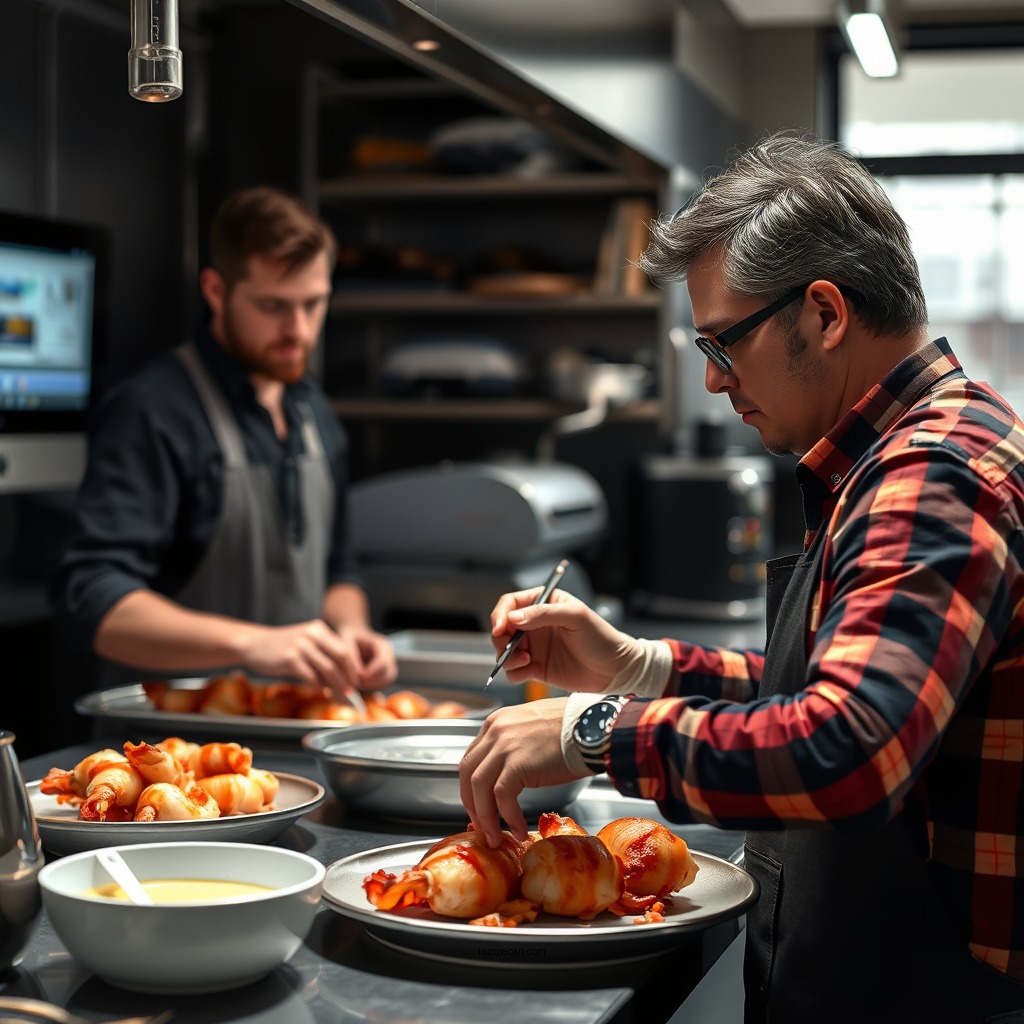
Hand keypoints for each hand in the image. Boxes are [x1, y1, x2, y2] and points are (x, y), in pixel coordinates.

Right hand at [238, 618, 368, 695]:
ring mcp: (302, 646)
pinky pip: (311, 676)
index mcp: (319, 629)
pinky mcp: (291, 659)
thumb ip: (321, 655)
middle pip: (341, 658)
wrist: (253, 644)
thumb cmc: (280, 647)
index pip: (344, 649)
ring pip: (328, 669)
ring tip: (340, 697)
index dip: (352, 667)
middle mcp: (313, 635)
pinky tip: (319, 692)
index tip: (355, 682)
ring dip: (336, 686)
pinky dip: (318, 686)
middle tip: (351, 692)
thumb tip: (340, 678)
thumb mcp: (304, 643)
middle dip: (348, 677)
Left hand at [339, 624, 397, 691]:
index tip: (356, 677)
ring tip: (356, 684)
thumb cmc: (349, 637)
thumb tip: (356, 678)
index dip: (370, 674)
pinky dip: (371, 687)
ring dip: (372, 686)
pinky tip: (359, 684)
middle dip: (372, 682)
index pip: (383, 664)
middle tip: (355, 683)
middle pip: (388, 675)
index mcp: (383, 646)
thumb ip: (351, 659)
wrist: (354, 634)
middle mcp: (389, 656)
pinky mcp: (384, 673)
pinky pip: (382, 684)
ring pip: (386, 682)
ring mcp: (389, 665)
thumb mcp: (347, 643)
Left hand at [459, 698, 585, 846]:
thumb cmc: (575, 728)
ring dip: (486, 817)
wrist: (594, 726)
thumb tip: (512, 772)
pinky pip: (502, 797)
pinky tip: (519, 829)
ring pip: (479, 788)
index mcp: (497, 722)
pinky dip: (508, 817)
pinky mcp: (517, 764)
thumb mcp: (534, 727)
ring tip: (495, 837)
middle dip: (473, 804)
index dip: (473, 786)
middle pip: (468, 773)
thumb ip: (516, 744)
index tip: (479, 805)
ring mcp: (504, 746)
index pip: (473, 758)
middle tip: (483, 825)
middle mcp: (495, 731)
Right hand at [490, 588, 643, 692]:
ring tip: (526, 660)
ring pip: (504, 650)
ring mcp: (535, 647)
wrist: (615, 669)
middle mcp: (535, 625)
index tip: (501, 627)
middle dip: (501, 638)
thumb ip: (543, 613)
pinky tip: (530, 670)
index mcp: (544, 604)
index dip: (501, 614)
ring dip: (507, 656)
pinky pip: (514, 671)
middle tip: (509, 647)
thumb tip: (514, 618)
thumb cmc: (601, 637)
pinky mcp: (536, 668)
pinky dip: (515, 672)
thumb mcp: (575, 616)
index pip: (511, 603)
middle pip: (502, 628)